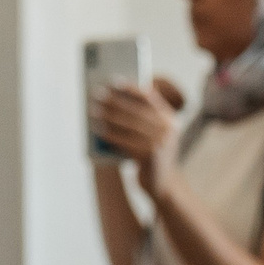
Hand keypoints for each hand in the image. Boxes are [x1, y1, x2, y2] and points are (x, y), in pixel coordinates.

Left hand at [91, 77, 185, 196]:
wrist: (163, 184)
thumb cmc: (152, 154)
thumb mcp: (156, 134)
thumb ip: (145, 117)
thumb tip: (116, 97)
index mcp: (171, 120)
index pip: (150, 98)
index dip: (131, 88)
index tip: (114, 81)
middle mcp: (168, 130)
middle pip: (135, 110)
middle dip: (113, 100)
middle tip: (96, 93)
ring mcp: (160, 143)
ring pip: (127, 125)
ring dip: (107, 116)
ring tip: (92, 109)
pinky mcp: (149, 156)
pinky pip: (123, 141)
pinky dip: (109, 134)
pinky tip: (97, 129)